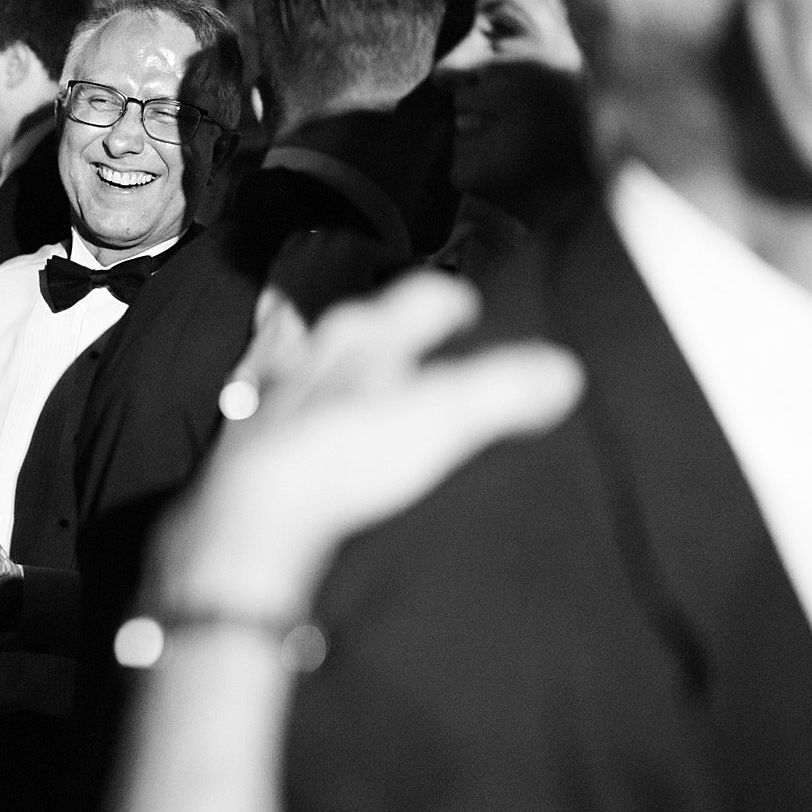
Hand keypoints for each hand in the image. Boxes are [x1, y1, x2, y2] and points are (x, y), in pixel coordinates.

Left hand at [143, 271, 583, 621]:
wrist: (253, 512)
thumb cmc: (349, 456)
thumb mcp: (442, 418)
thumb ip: (503, 389)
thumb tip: (565, 370)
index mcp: (364, 338)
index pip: (417, 299)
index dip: (447, 300)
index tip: (464, 306)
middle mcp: (315, 356)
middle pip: (354, 325)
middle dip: (381, 327)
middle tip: (407, 335)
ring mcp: (275, 398)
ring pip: (304, 360)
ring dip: (328, 363)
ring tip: (347, 374)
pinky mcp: (246, 444)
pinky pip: (268, 412)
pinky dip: (287, 413)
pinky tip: (294, 429)